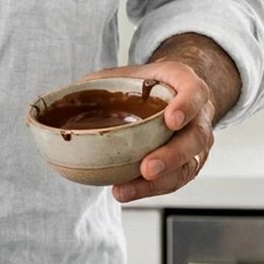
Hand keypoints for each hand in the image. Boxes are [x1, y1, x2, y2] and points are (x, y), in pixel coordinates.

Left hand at [80, 60, 214, 203]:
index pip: (195, 93)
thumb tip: (64, 94)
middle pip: (195, 138)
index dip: (186, 106)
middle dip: (172, 156)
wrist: (176, 92)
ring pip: (188, 166)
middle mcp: (199, 116)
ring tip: (128, 189)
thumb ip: (103, 81)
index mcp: (187, 85)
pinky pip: (176, 180)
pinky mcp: (190, 164)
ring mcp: (197, 143)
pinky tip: (127, 191)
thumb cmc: (150, 83)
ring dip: (160, 181)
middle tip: (147, 168)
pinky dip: (152, 189)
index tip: (170, 120)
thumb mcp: (131, 71)